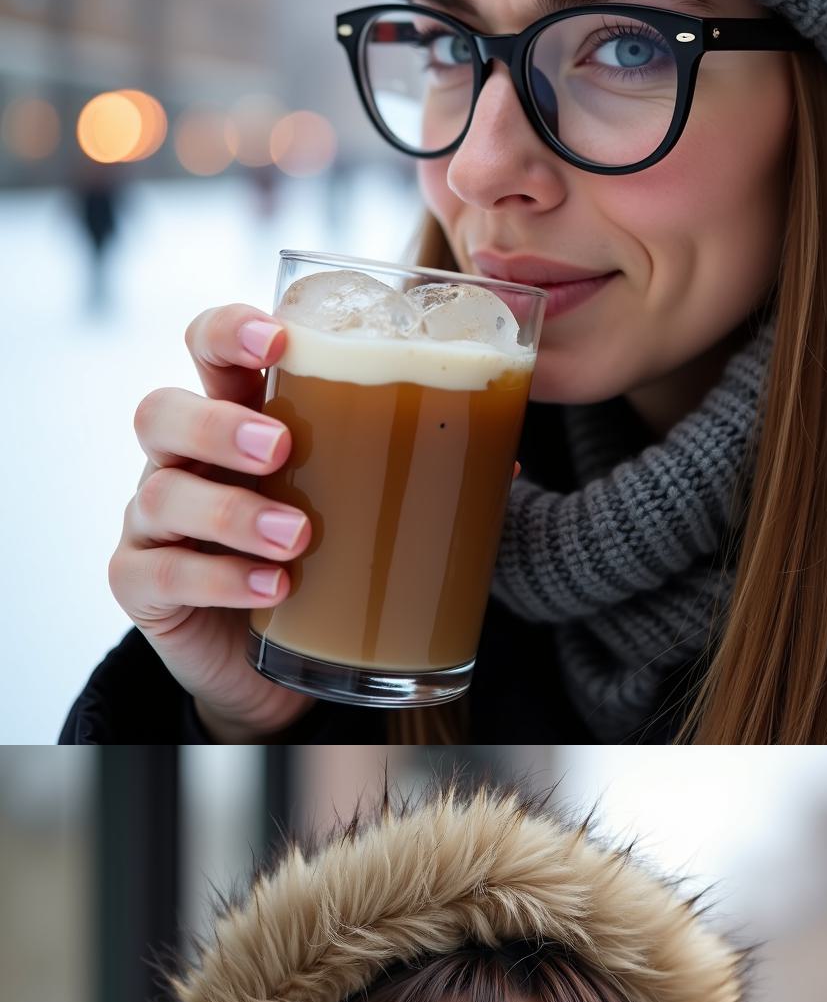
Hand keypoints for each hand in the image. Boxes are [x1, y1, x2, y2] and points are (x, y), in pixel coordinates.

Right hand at [107, 305, 523, 740]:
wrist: (279, 670)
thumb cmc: (326, 562)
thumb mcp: (367, 508)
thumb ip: (420, 474)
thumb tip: (507, 458)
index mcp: (238, 418)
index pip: (207, 348)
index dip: (229, 331)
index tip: (279, 337)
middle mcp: (184, 460)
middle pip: (162, 411)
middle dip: (220, 423)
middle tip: (283, 446)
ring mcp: (155, 524)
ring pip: (162, 493)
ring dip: (232, 512)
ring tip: (300, 537)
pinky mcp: (144, 588)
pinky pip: (160, 574)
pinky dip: (220, 579)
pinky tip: (273, 589)